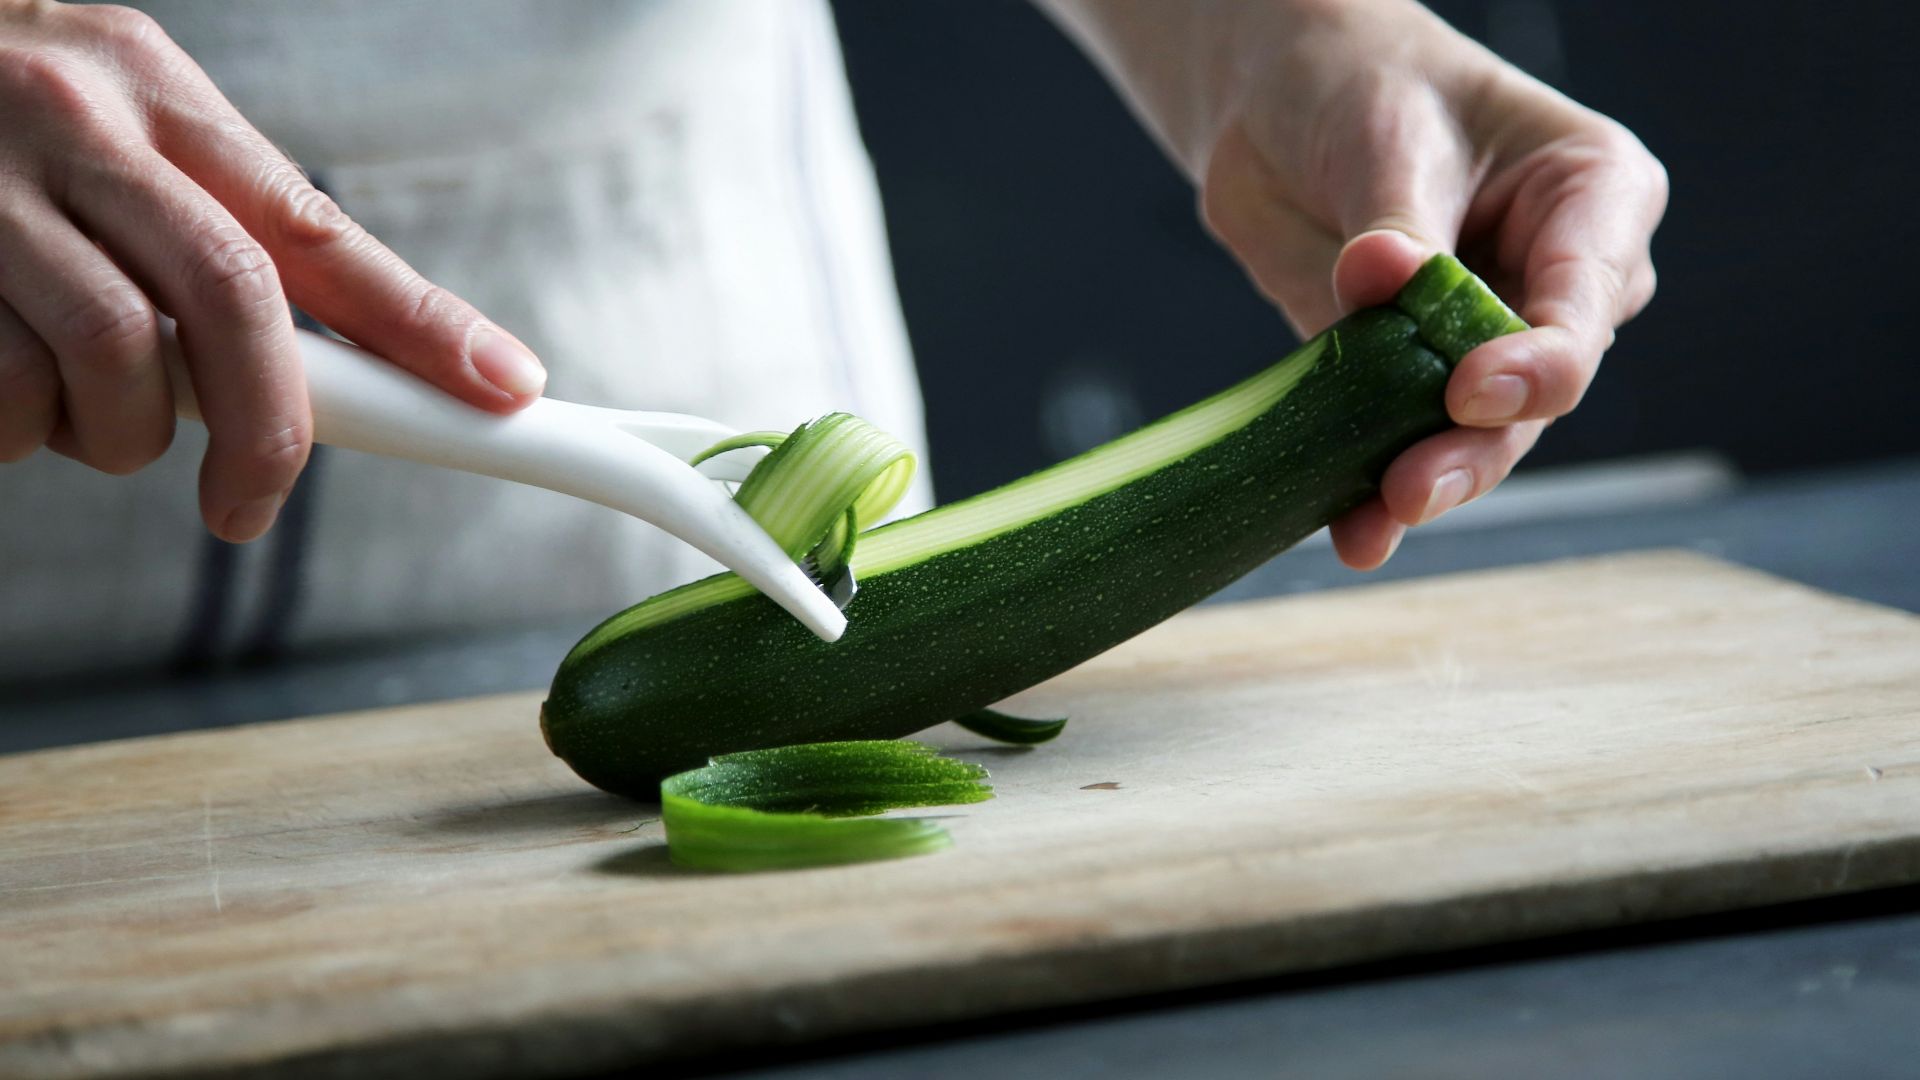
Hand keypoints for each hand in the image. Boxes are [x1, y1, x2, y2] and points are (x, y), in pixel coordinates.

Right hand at [0, 1, 545, 540]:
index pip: (317, 227)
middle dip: (267, 428)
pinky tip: (5, 393)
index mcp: (153, 91)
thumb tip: (367, 361)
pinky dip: (19, 430)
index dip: (422, 322)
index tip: (502, 392)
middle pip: (230, 300)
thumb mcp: (118, 134)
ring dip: (118, 432)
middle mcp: (72, 119)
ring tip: (86, 411)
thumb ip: (218, 229)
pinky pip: (0, 395)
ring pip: (110, 360)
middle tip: (247, 505)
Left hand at [1043, 0, 1667, 567]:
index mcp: (1595, 200)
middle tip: (1413, 486)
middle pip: (1537, 391)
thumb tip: (1379, 277)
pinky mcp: (1407, 381)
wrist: (1278, 102)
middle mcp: (1557, 286)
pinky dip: (1370, 489)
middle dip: (1475, 445)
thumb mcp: (1387, 135)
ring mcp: (1486, 343)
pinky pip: (1397, 442)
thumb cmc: (1366, 87)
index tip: (1469, 391)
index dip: (1536, 361)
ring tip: (1373, 521)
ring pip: (1475, 434)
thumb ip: (1395, 223)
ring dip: (1423, 481)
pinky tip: (1351, 533)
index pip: (1585, 301)